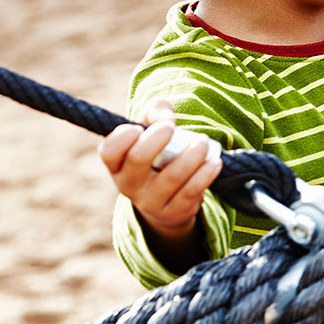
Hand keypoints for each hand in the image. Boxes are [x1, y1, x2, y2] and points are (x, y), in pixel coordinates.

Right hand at [99, 98, 221, 269]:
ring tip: (202, 141)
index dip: (123, 136)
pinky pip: (191, 190)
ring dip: (192, 154)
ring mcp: (151, 201)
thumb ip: (156, 111)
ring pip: (172, 176)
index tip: (139, 127)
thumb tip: (168, 118)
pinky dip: (206, 173)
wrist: (168, 199)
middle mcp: (129, 185)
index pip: (109, 151)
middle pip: (138, 159)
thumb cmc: (157, 153)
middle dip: (158, 138)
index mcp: (117, 164)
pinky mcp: (174, 212)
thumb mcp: (150, 130)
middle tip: (172, 127)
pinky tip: (214, 161)